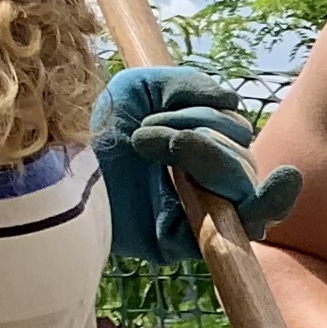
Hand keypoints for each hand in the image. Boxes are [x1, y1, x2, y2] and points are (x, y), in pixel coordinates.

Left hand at [91, 65, 302, 263]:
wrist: (56, 164)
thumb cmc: (93, 128)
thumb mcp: (141, 87)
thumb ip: (191, 86)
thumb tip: (233, 102)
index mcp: (196, 153)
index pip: (240, 148)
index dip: (237, 134)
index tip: (252, 136)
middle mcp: (202, 185)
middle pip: (244, 160)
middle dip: (203, 131)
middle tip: (147, 131)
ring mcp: (197, 213)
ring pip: (243, 183)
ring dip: (202, 150)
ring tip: (147, 143)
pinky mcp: (183, 241)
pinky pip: (237, 228)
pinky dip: (253, 199)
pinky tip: (270, 179)